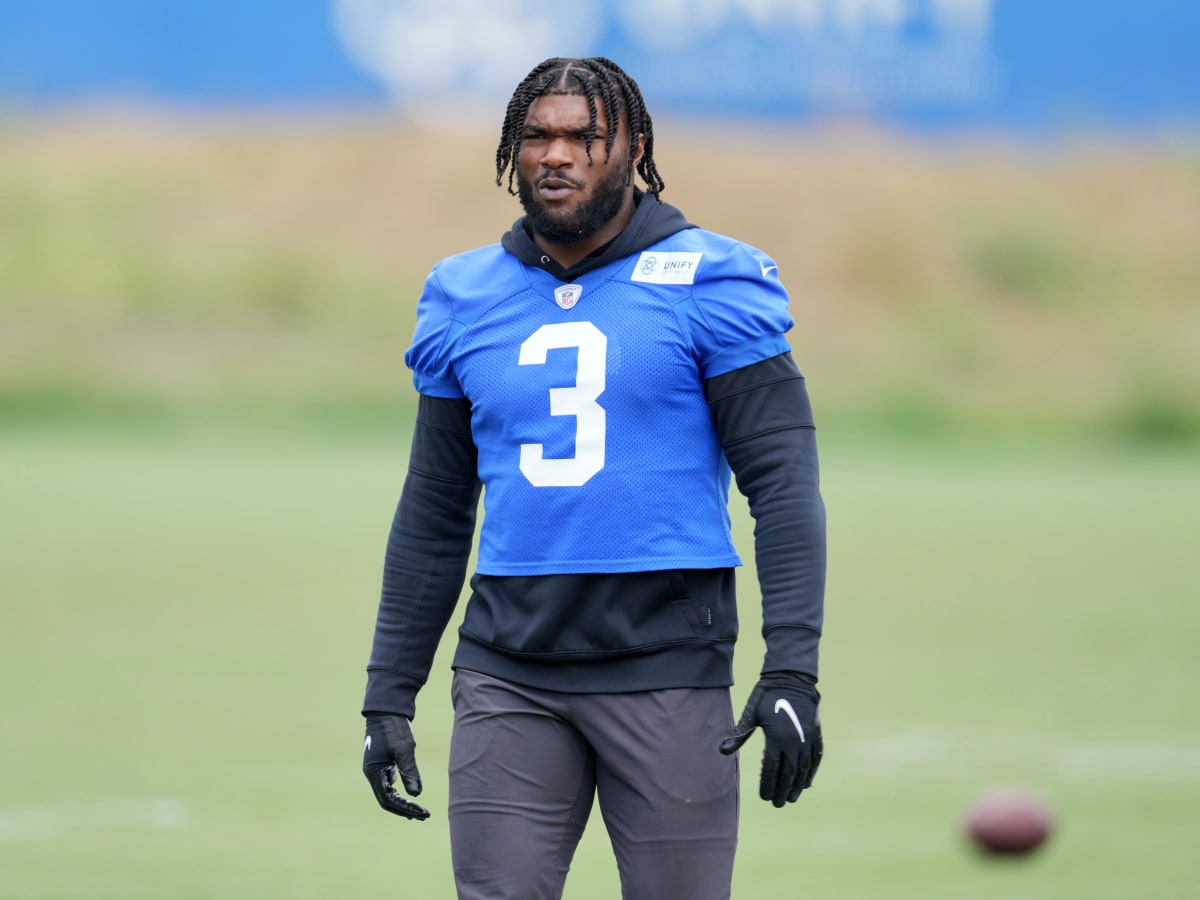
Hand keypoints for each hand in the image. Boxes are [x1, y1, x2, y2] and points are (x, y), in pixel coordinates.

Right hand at [363, 714, 430, 819]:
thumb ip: (409, 771)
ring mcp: (375, 769)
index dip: (406, 809)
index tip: (423, 812)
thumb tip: (417, 794)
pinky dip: (399, 793)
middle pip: (386, 801)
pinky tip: (410, 795)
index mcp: (374, 773)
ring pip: (387, 794)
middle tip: (424, 816)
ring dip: (402, 804)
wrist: (386, 709)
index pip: (389, 800)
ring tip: (418, 812)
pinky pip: (388, 784)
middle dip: (405, 810)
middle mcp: (372, 774)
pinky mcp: (381, 763)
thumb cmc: (394, 728)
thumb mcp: (404, 749)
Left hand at [720, 673, 821, 806]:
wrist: (792, 678)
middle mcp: (795, 742)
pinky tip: (808, 781)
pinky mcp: (816, 733)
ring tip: (792, 798)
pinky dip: (812, 771)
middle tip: (777, 804)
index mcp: (777, 738)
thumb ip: (740, 734)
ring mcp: (808, 738)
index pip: (772, 769)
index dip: (768, 784)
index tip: (764, 797)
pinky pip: (816, 757)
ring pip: (804, 768)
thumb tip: (722, 750)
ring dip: (799, 785)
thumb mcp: (752, 713)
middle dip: (783, 790)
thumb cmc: (767, 695)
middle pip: (790, 773)